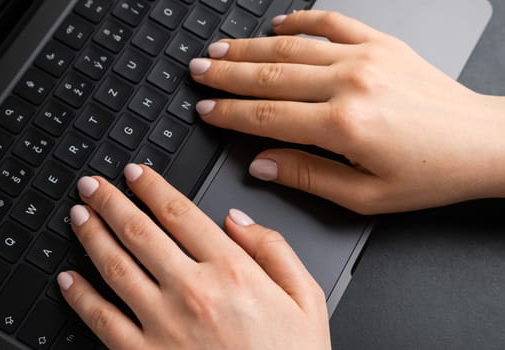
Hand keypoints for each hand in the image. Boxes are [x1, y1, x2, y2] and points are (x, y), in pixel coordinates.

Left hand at [57, 164, 330, 349]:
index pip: (180, 214)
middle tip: (93, 186)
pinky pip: (102, 320)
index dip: (153, 188)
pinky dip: (80, 296)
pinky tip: (68, 279)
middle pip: (140, 232)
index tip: (136, 174)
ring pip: (115, 267)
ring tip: (79, 215)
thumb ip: (274, 249)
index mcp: (232, 271)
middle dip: (111, 202)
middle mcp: (193, 292)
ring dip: (92, 236)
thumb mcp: (306, 297)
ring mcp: (165, 325)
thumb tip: (237, 219)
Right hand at [190, 10, 504, 213]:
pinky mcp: (382, 43)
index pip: (267, 117)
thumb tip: (261, 164)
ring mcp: (366, 57)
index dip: (230, 114)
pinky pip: (332, 22)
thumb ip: (307, 176)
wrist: (483, 143)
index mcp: (343, 126)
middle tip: (199, 71)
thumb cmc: (430, 173)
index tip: (206, 110)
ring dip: (251, 48)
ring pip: (293, 47)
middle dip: (227, 74)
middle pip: (271, 76)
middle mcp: (350, 84)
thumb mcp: (364, 197)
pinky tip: (277, 24)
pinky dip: (300, 20)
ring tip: (221, 49)